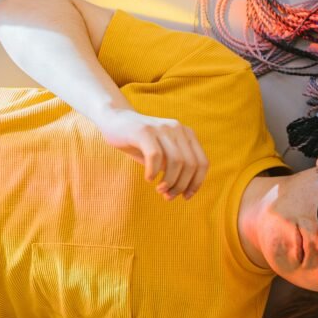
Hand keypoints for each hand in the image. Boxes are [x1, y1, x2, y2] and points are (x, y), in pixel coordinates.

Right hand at [93, 107, 208, 199]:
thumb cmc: (141, 143)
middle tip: (168, 197)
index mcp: (187, 135)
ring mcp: (162, 128)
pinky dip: (153, 171)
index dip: (196, 183)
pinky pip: (155, 156)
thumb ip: (175, 169)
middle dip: (181, 185)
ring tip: (159, 190)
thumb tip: (184, 192)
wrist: (114, 120)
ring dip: (169, 182)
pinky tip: (148, 178)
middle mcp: (178, 129)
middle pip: (190, 165)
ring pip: (176, 162)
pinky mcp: (144, 131)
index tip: (186, 197)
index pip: (203, 163)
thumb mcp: (163, 156)